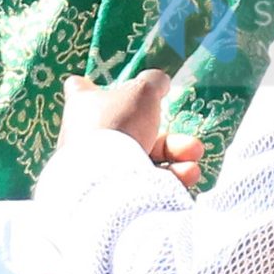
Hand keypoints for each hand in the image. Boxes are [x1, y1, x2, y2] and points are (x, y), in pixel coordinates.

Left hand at [60, 72, 203, 187]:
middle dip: (170, 140)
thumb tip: (160, 82)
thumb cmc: (118, 124)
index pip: (80, 89)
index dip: (94, 86)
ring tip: (193, 159)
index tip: (111, 87)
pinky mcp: (111, 192)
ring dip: (176, 157)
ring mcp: (99, 167)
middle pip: (132, 131)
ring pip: (145, 159)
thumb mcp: (142, 91)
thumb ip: (153, 82)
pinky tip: (188, 175)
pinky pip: (144, 183)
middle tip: (191, 144)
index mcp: (84, 106)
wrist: (105, 181)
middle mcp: (87, 136)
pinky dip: (168, 179)